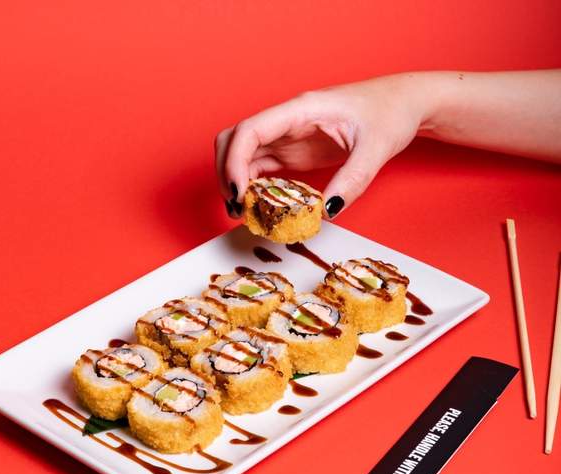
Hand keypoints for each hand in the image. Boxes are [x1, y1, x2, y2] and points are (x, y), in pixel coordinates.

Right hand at [215, 73, 430, 218]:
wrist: (402, 105)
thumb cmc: (390, 113)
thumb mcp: (376, 148)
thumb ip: (353, 180)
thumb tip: (327, 211)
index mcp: (301, 110)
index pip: (251, 130)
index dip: (234, 161)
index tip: (238, 192)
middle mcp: (287, 121)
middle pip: (235, 140)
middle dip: (226, 172)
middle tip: (236, 207)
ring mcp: (287, 137)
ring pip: (243, 155)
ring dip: (236, 182)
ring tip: (243, 213)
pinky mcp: (293, 152)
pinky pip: (261, 168)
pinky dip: (253, 187)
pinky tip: (258, 207)